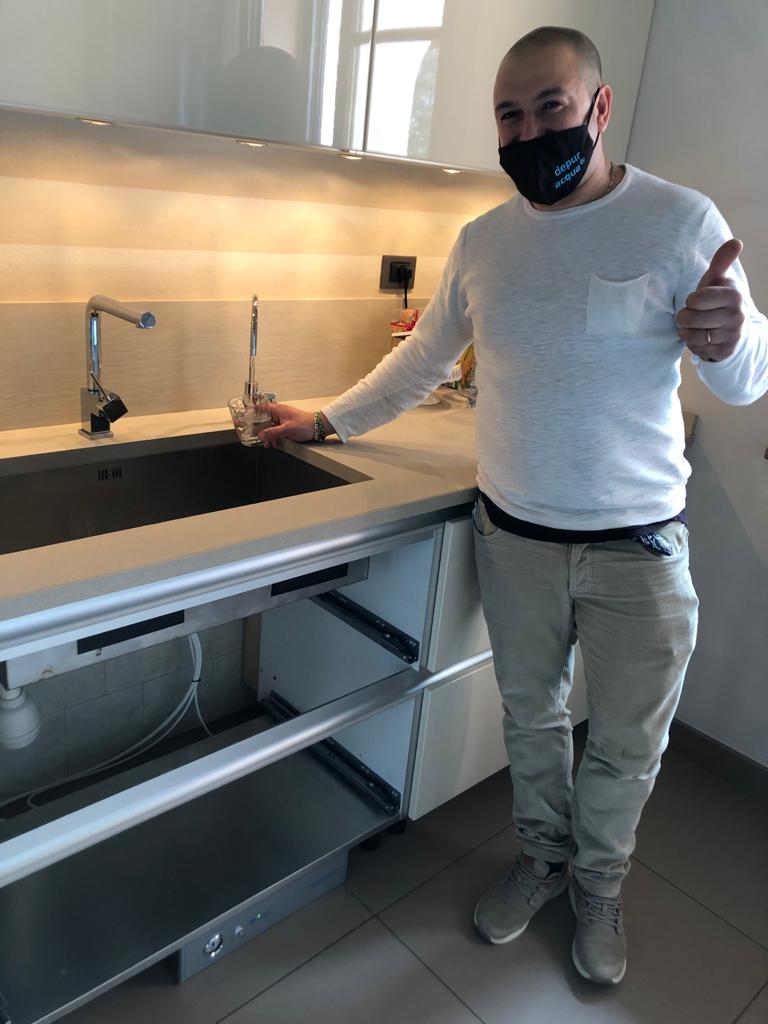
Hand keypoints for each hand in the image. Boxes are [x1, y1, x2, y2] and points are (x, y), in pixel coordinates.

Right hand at [257, 403, 329, 446]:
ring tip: (266, 443)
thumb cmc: (305, 424)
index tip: (244, 416)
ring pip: (270, 427)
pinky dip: (274, 438)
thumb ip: (273, 432)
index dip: (252, 411)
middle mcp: (279, 414)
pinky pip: (276, 433)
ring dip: (267, 436)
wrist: (318, 428)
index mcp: (278, 410)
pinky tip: (273, 444)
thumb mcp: (287, 429)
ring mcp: (282, 421)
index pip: (261, 407)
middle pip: (263, 419)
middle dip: (258, 427)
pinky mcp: (286, 428)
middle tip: (250, 433)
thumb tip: (261, 435)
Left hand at [676, 239, 744, 361]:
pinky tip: (698, 337)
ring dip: (686, 331)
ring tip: (690, 326)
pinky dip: (692, 344)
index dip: (691, 300)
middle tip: (685, 314)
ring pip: (694, 336)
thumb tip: (736, 242)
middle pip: (693, 319)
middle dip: (684, 317)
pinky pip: (697, 350)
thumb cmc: (718, 300)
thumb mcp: (718, 280)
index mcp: (733, 295)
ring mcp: (732, 335)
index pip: (698, 299)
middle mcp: (736, 316)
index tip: (694, 299)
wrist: (734, 329)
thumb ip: (722, 262)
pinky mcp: (725, 351)